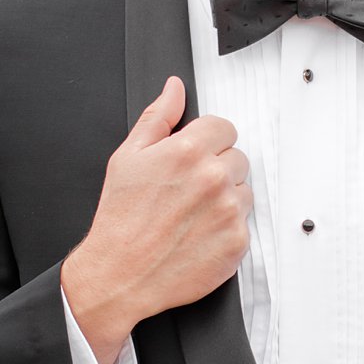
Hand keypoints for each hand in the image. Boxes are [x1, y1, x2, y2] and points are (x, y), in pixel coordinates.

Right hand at [61, 76, 251, 363]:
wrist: (120, 275)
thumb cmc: (120, 219)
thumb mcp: (127, 157)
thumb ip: (157, 117)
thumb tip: (174, 88)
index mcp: (188, 151)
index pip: (224, 128)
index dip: (207, 142)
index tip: (193, 159)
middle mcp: (214, 178)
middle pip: (237, 158)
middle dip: (216, 169)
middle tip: (186, 192)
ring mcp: (229, 211)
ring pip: (243, 190)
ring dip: (225, 198)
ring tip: (190, 215)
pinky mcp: (237, 242)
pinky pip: (244, 223)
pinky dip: (226, 229)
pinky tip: (198, 235)